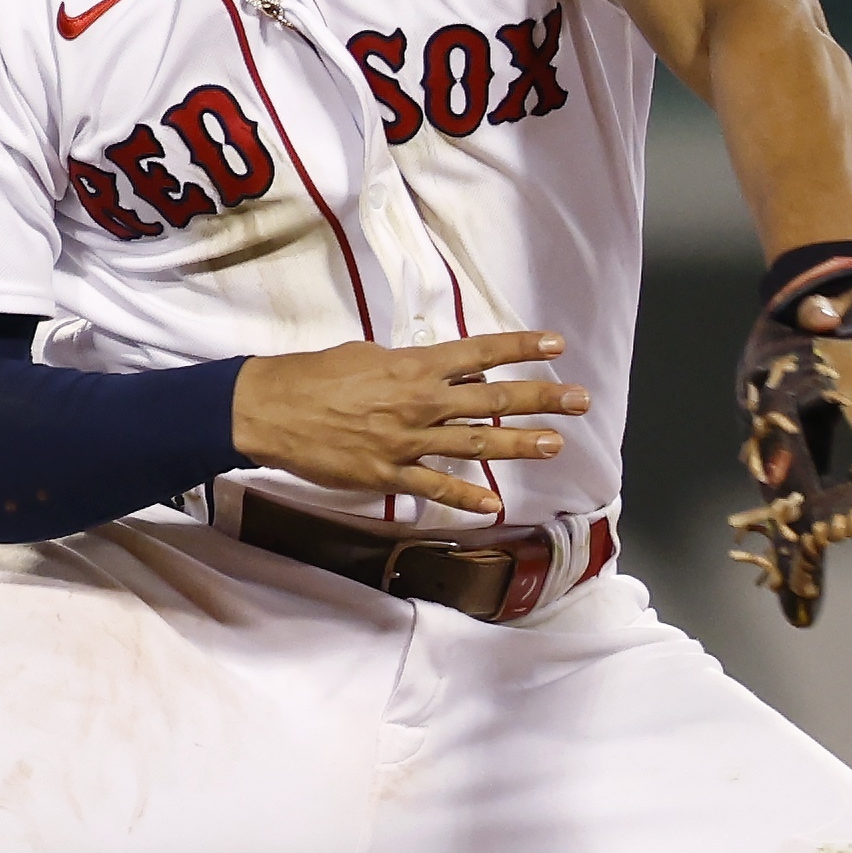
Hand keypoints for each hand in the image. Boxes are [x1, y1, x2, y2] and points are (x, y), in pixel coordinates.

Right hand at [232, 333, 584, 517]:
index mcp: (413, 365)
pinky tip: (494, 505)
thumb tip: (433, 369)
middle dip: (540, 399)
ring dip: (518, 444)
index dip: (520, 349)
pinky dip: (465, 498)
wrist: (271, 409)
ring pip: (474, 443)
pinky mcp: (388, 473)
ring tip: (554, 445)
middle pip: (491, 399)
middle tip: (580, 402)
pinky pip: (435, 487)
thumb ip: (407, 365)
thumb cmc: (314, 376)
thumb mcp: (367, 356)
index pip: (479, 353)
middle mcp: (419, 401)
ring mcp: (406, 440)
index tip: (556, 347)